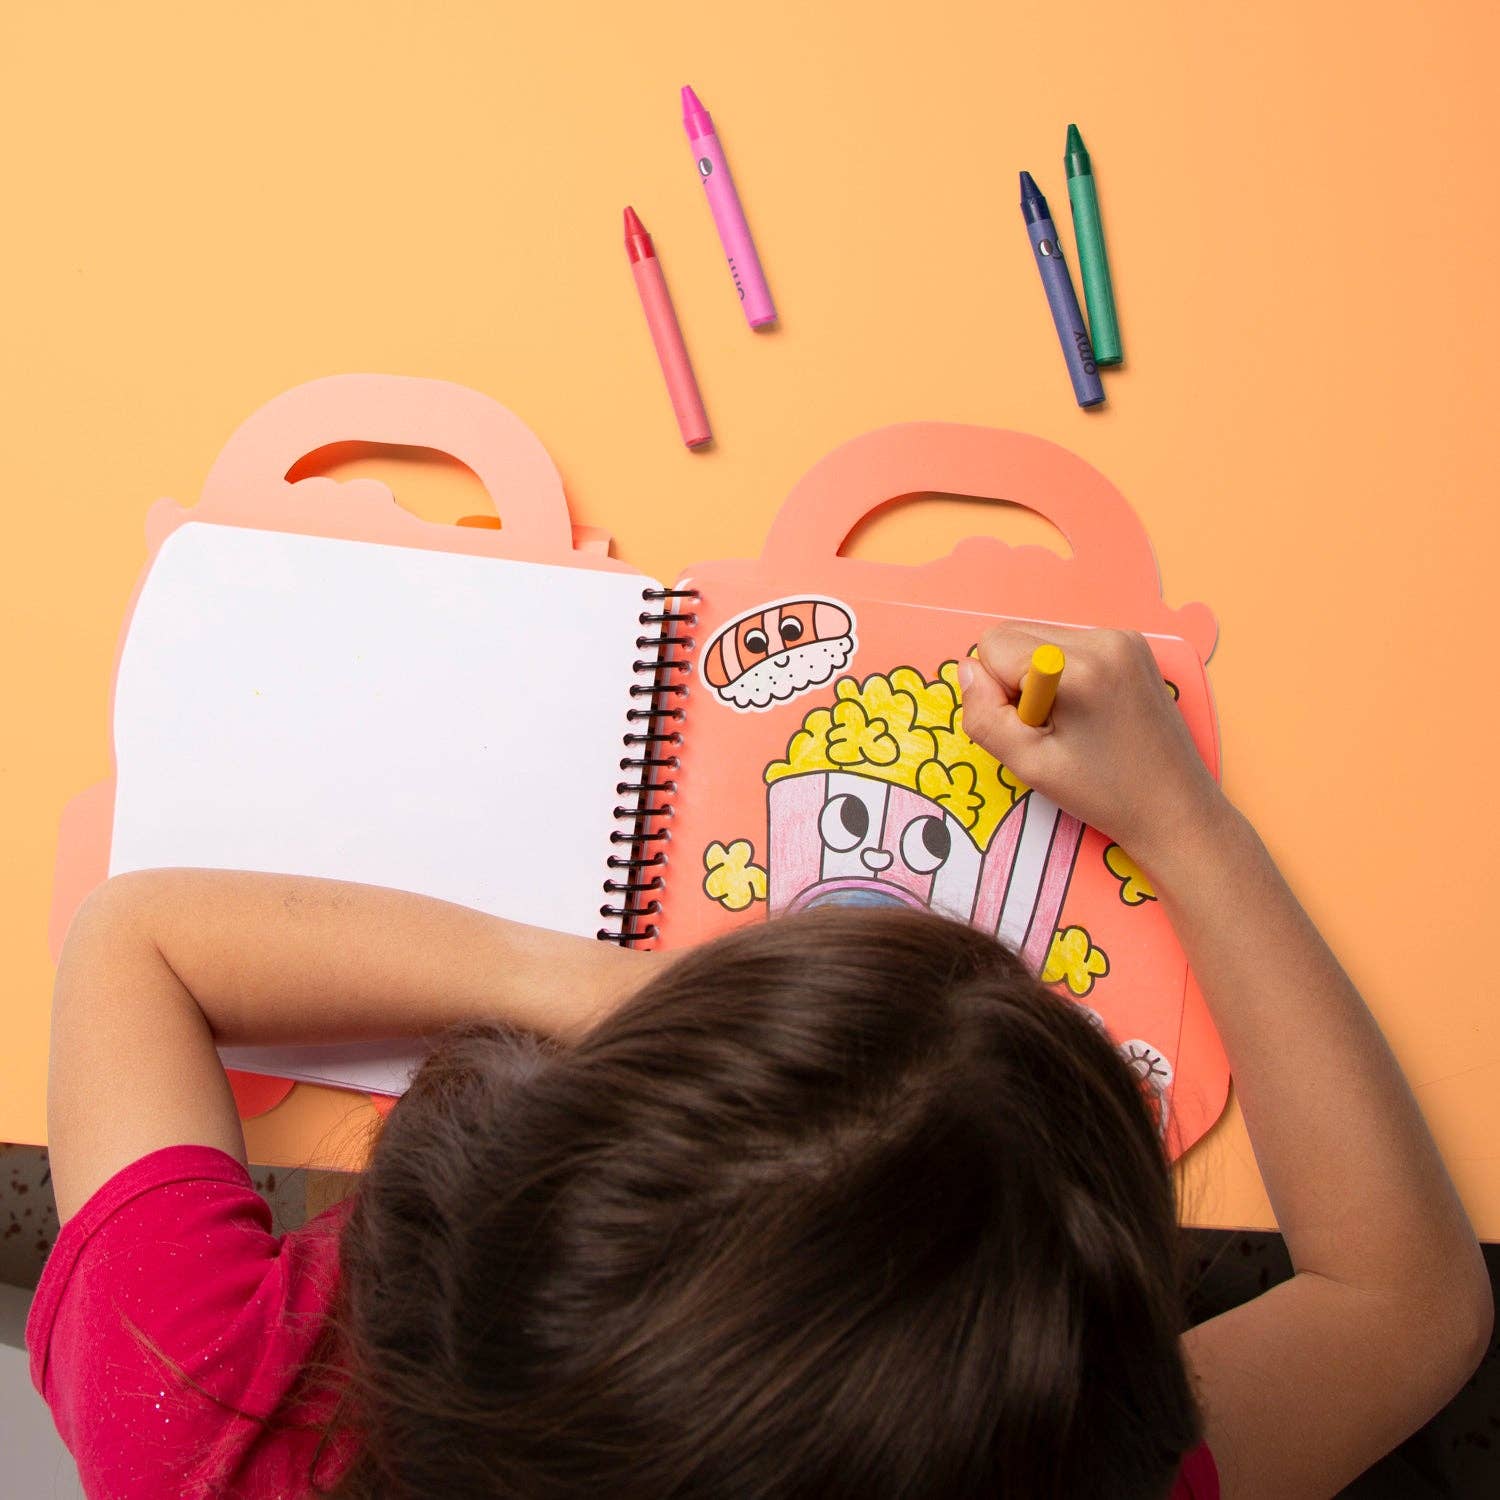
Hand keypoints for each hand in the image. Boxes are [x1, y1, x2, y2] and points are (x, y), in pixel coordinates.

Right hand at [957, 625, 1225, 872]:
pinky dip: (1064, 673)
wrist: (1175, 808)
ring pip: (1039, 639)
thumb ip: (984, 715)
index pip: (993, 644)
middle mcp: (1105, 638)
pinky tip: (1088, 712)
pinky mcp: (1133, 645)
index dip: (996, 691)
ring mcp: (1124, 638)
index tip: (1030, 726)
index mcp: (1079, 666)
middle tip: (1049, 727)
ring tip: (1072, 722)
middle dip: (1015, 680)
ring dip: (1038, 677)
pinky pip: (1069, 644)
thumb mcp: (1029, 765)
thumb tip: (968, 671)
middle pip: (1015, 634)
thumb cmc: (1105, 793)